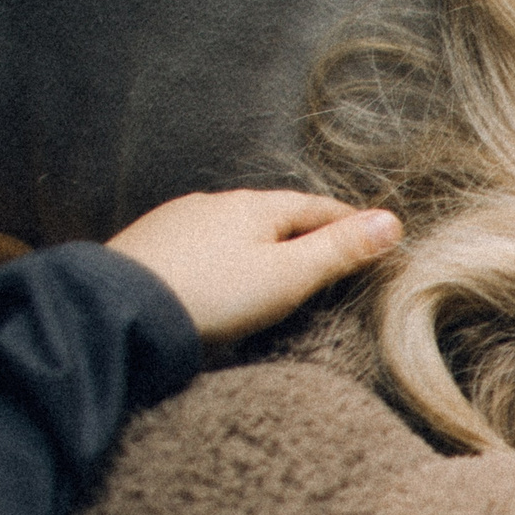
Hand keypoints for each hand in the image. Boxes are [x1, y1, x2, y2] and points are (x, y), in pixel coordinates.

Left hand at [106, 189, 399, 344]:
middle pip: (274, 215)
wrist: (122, 310)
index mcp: (254, 206)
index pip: (316, 206)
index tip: (374, 235)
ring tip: (279, 268)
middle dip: (305, 231)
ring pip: (234, 228)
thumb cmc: (214, 295)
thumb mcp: (290, 276)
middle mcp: (215, 203)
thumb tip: (392, 222)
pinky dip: (225, 257)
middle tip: (333, 252)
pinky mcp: (151, 247)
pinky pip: (203, 245)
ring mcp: (179, 222)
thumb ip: (340, 251)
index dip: (349, 221)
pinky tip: (224, 278)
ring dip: (261, 243)